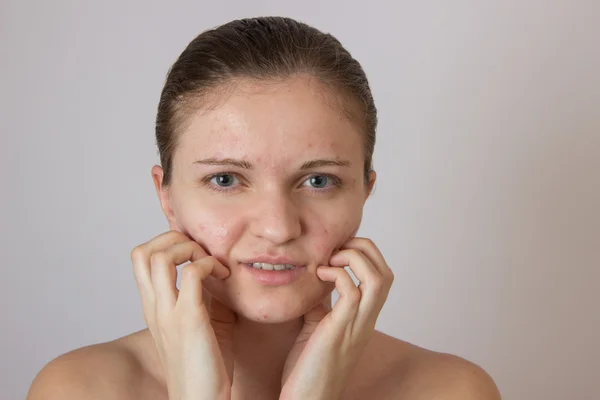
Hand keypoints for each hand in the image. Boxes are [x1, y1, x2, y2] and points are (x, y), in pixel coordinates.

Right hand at [131, 230, 235, 399]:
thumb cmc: (206, 367)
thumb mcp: (197, 323)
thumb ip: (198, 296)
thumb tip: (214, 269)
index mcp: (153, 308)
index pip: (141, 258)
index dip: (166, 242)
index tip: (196, 252)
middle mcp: (154, 308)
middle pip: (142, 252)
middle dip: (174, 238)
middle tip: (202, 253)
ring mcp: (168, 313)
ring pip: (160, 256)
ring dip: (190, 249)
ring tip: (212, 264)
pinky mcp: (189, 320)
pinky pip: (192, 273)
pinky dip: (209, 264)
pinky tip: (224, 277)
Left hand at [280, 238, 393, 399]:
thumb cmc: (308, 369)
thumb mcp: (318, 326)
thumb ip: (323, 303)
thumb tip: (317, 278)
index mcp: (363, 318)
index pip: (382, 275)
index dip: (365, 253)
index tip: (336, 249)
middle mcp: (366, 320)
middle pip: (386, 272)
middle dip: (364, 248)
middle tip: (336, 248)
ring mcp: (356, 325)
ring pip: (378, 278)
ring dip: (355, 257)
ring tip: (331, 258)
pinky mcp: (340, 330)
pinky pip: (352, 291)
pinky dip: (337, 273)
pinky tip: (319, 275)